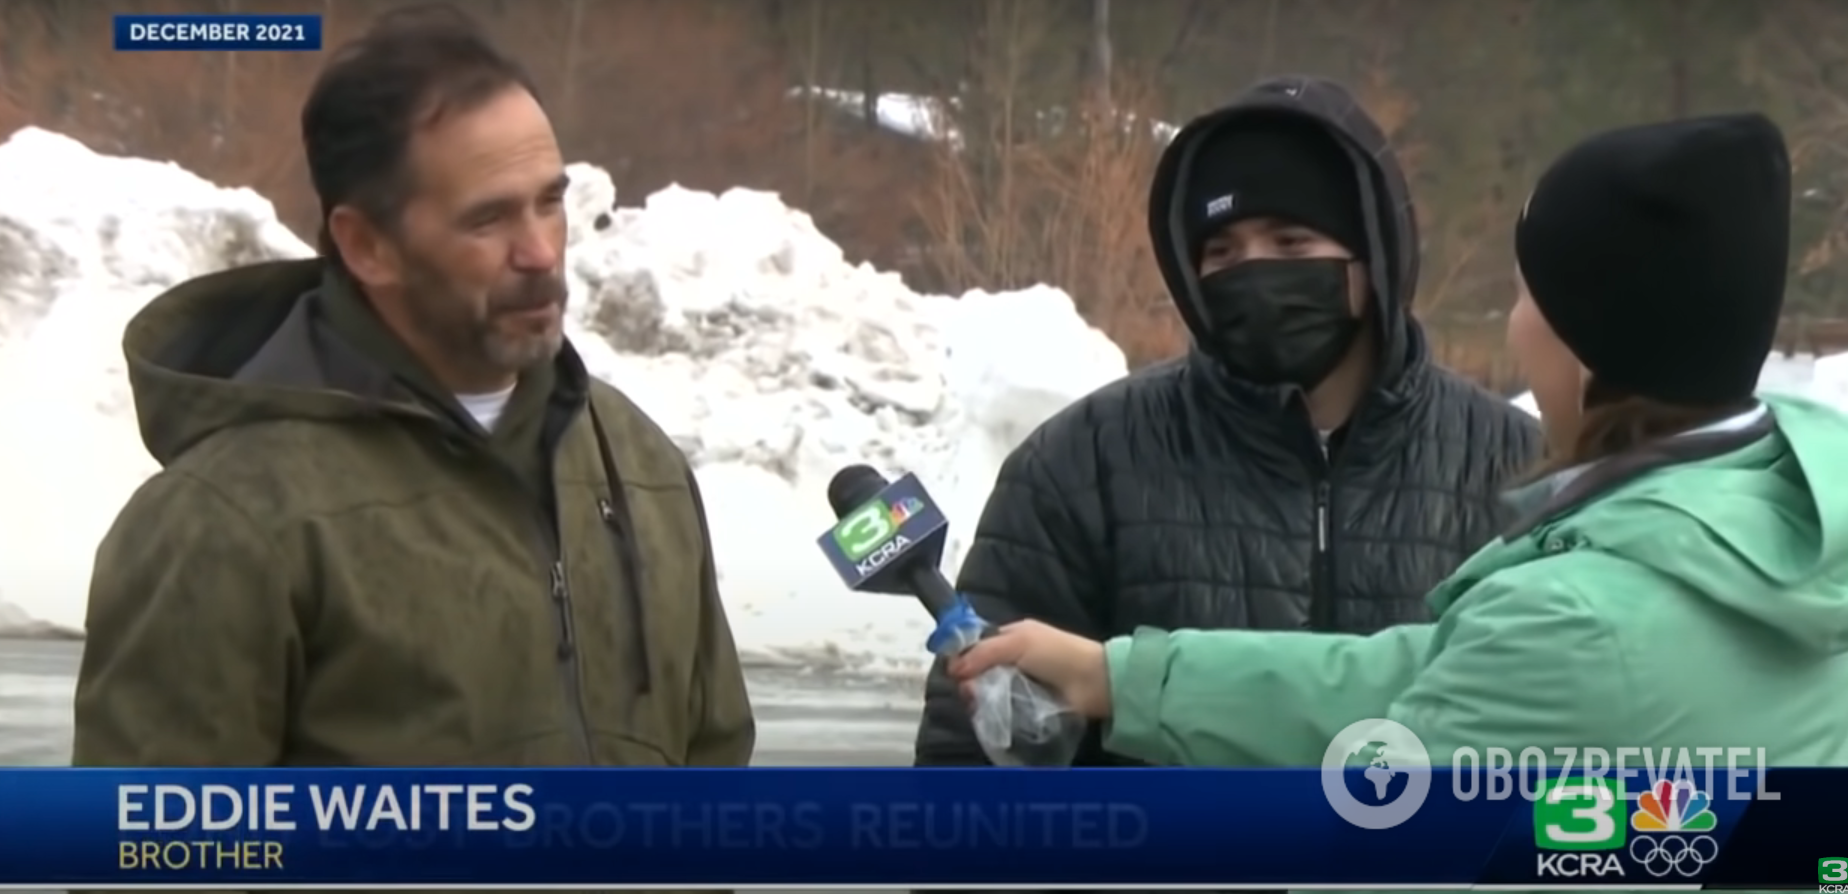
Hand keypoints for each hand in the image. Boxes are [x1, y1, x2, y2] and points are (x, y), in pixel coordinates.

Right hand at [948, 621, 1111, 718]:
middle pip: (978, 670)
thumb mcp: (1019, 642)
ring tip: (977, 704)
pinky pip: (1001, 708)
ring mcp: (1019, 683)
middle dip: (968, 680)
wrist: (1093, 682)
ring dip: (978, 698)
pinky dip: (992, 711)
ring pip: (987, 690)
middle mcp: (1013, 658)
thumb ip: (984, 652)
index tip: (953, 672)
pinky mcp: (1026, 706)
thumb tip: (954, 667)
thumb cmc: (1057, 654)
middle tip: (968, 692)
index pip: (977, 644)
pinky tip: (987, 715)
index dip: (963, 656)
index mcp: (1012, 636)